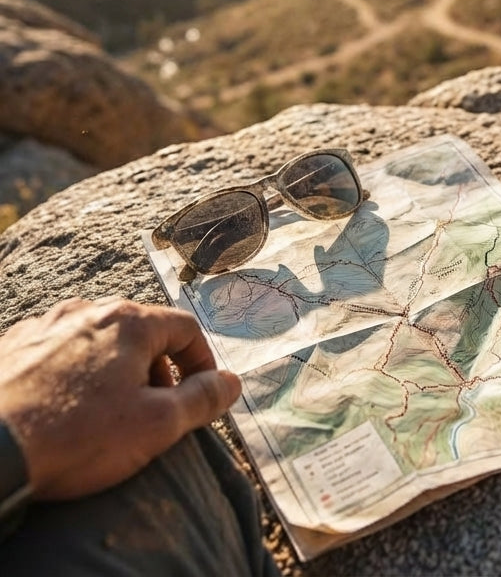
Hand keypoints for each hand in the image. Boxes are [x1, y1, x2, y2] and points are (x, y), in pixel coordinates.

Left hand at [0, 297, 240, 499]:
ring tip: (105, 416)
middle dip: (156, 372)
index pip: (186, 328)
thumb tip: (233, 383)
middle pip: (142, 334)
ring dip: (114, 373)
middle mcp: (88, 311)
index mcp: (130, 322)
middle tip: (153, 414)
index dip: (202, 364)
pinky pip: (57, 354)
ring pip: (98, 343)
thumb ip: (202, 400)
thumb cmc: (75, 435)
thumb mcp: (155, 426)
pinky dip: (72, 376)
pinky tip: (62, 412)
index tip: (199, 397)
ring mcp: (44, 326)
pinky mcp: (10, 348)